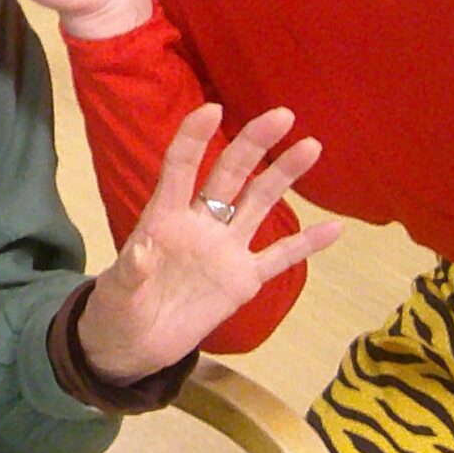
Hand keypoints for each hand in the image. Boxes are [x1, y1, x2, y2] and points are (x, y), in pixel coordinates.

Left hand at [76, 104, 341, 382]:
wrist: (136, 344)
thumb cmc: (119, 308)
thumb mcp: (118, 291)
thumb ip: (131, 272)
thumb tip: (142, 251)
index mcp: (164, 218)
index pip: (181, 168)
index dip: (194, 138)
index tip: (212, 108)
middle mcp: (200, 223)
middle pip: (230, 175)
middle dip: (253, 144)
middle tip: (282, 115)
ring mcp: (225, 249)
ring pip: (259, 204)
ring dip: (283, 175)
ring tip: (310, 146)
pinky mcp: (242, 280)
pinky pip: (279, 258)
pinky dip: (306, 245)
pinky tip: (335, 229)